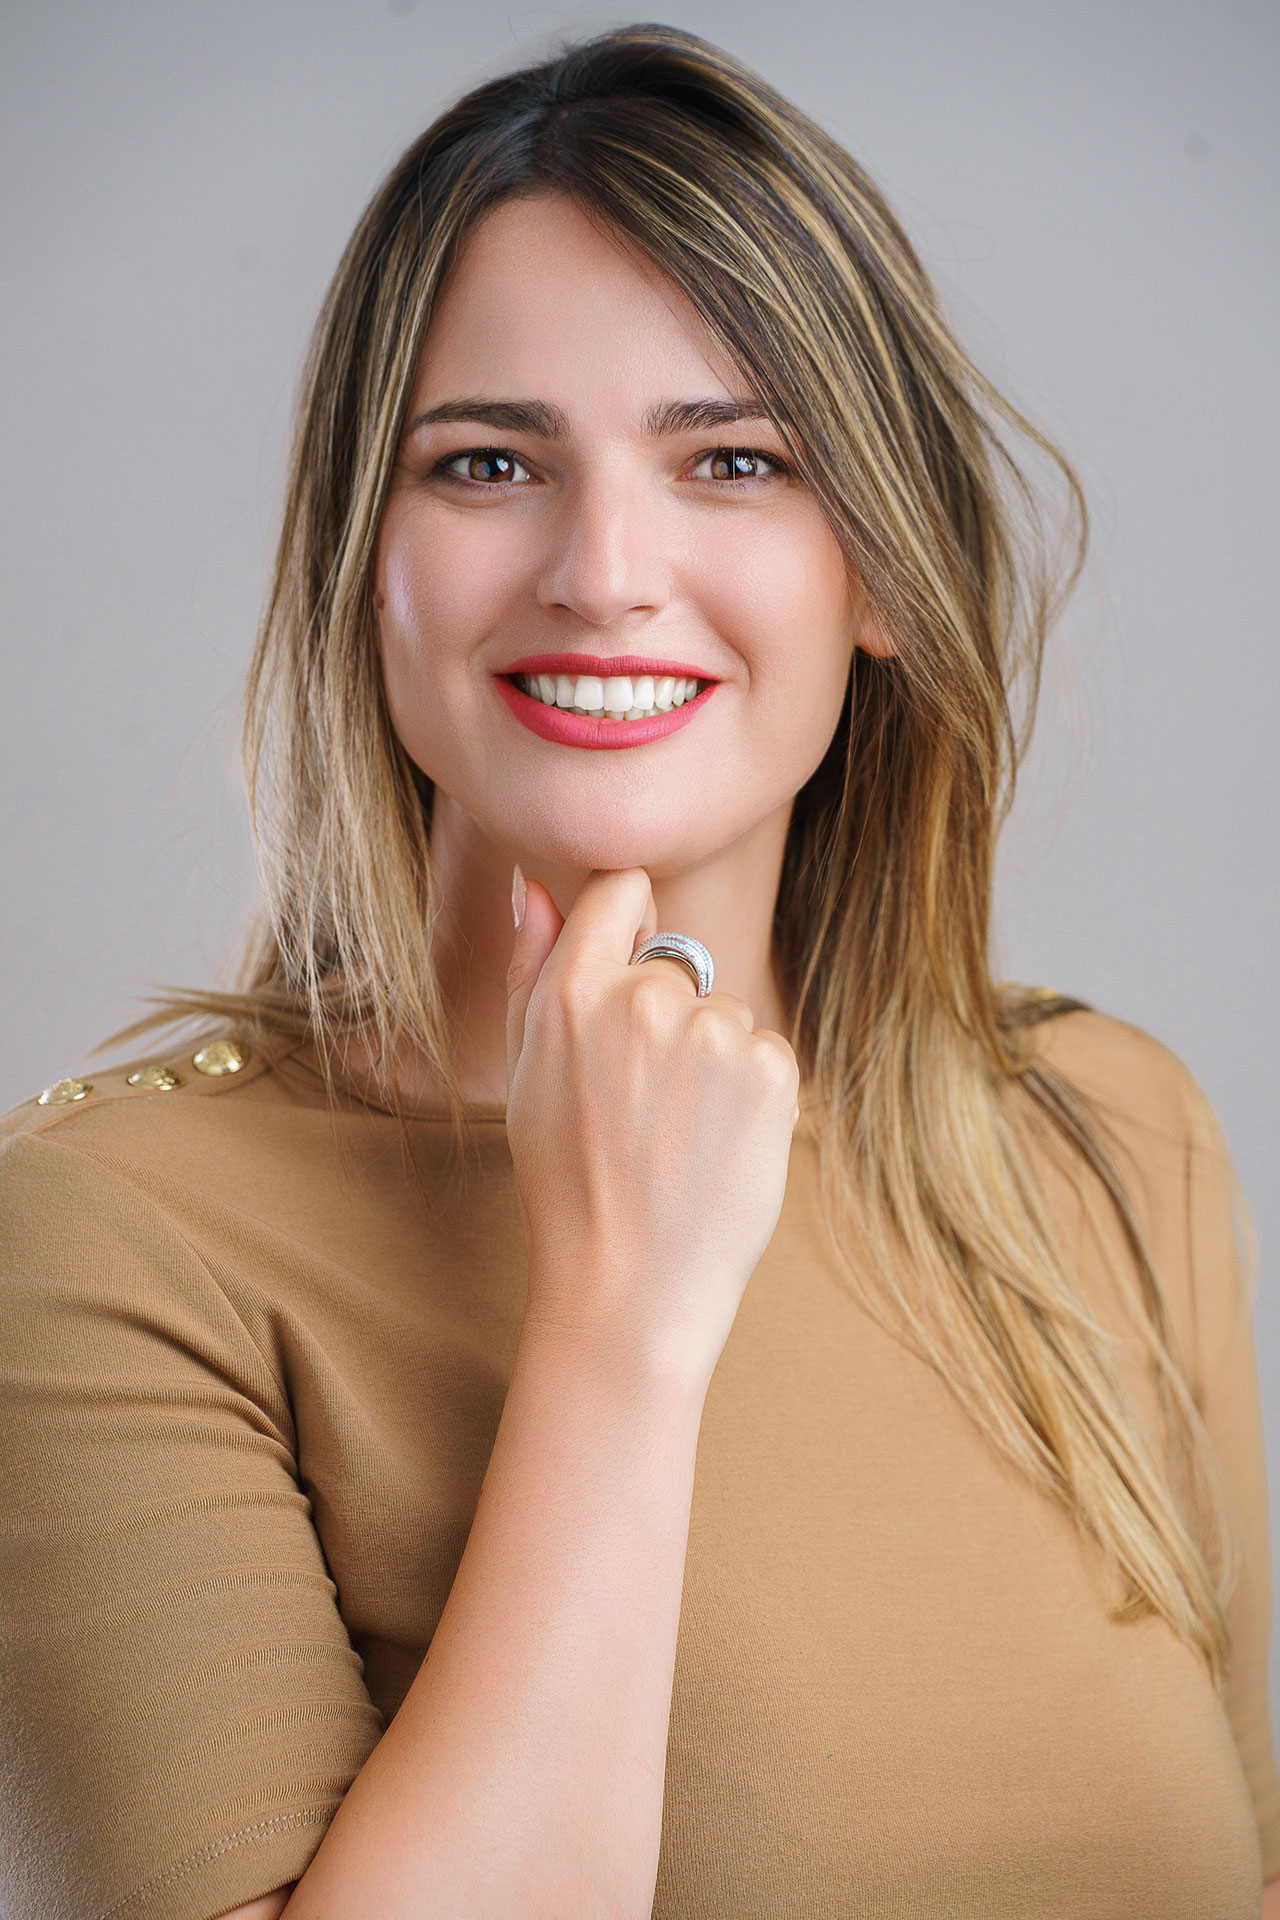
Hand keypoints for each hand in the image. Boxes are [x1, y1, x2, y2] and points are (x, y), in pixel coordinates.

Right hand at [504, 867, 801, 1384]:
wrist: (629, 1283)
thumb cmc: (566, 1178)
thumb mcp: (524, 1069)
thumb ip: (530, 965)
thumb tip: (535, 885)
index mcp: (572, 992)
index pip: (620, 888)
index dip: (628, 921)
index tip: (627, 970)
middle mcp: (645, 1000)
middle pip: (676, 963)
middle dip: (665, 1017)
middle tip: (641, 1104)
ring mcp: (714, 1032)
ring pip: (724, 1011)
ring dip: (710, 1059)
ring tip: (678, 1134)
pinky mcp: (771, 1068)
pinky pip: (765, 1050)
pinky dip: (750, 1091)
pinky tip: (716, 1143)